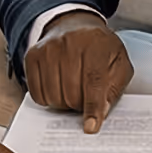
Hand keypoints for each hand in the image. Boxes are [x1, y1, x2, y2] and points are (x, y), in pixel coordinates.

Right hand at [27, 11, 132, 132]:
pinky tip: (58, 88)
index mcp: (96, 44)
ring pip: (53, 96)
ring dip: (64, 103)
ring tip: (72, 92)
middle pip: (72, 93)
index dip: (92, 107)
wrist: (74, 25)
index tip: (91, 126)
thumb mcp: (119, 63)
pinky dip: (48, 99)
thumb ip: (114, 87)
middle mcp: (69, 44)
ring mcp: (48, 49)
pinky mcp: (32, 57)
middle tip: (85, 99)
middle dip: (80, 105)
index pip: (93, 81)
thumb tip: (101, 112)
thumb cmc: (99, 48)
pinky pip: (37, 93)